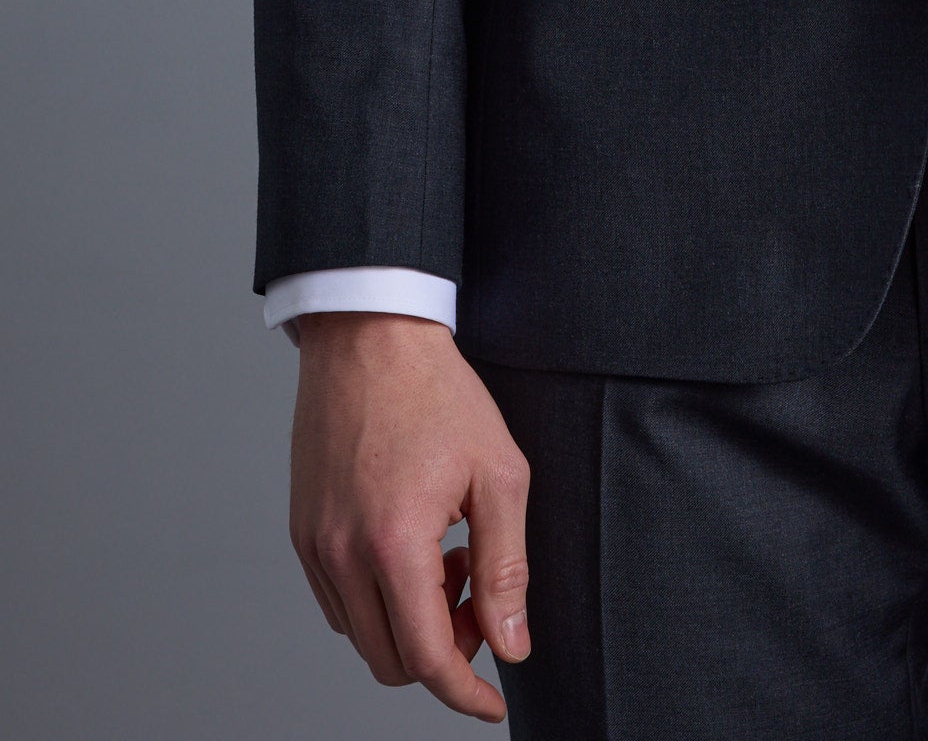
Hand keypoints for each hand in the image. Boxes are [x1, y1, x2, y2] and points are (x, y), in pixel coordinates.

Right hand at [290, 313, 530, 720]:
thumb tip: (511, 644)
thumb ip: (506, 567)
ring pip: (362, 636)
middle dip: (444, 652)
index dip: (465, 692)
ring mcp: (314, 546)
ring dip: (410, 623)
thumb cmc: (439, 395)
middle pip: (391, 660)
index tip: (493, 703)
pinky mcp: (301, 533)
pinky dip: (378, 600)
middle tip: (480, 597)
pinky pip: (338, 603)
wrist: (371, 338)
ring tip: (449, 559)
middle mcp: (342, 555)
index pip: (427, 658)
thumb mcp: (497, 473)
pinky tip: (412, 547)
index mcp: (393, 544)